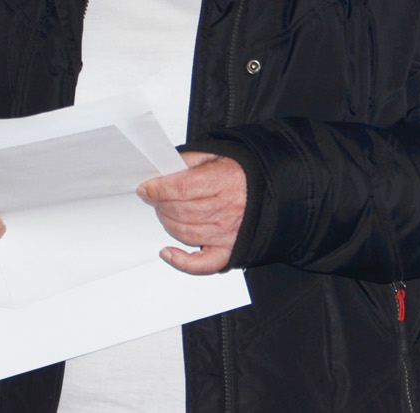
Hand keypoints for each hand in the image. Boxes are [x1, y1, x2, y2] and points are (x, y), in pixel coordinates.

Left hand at [139, 151, 247, 274]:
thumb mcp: (219, 154)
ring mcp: (228, 233)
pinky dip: (182, 262)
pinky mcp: (229, 251)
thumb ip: (190, 159)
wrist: (274, 190)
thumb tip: (163, 168)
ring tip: (162, 213)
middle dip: (160, 204)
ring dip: (166, 223)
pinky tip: (168, 253)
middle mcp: (229, 208)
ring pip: (185, 233)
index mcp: (226, 180)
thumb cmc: (246, 174)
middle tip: (152, 198)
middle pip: (181, 210)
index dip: (159, 189)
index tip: (146, 188)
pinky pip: (202, 264)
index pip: (183, 187)